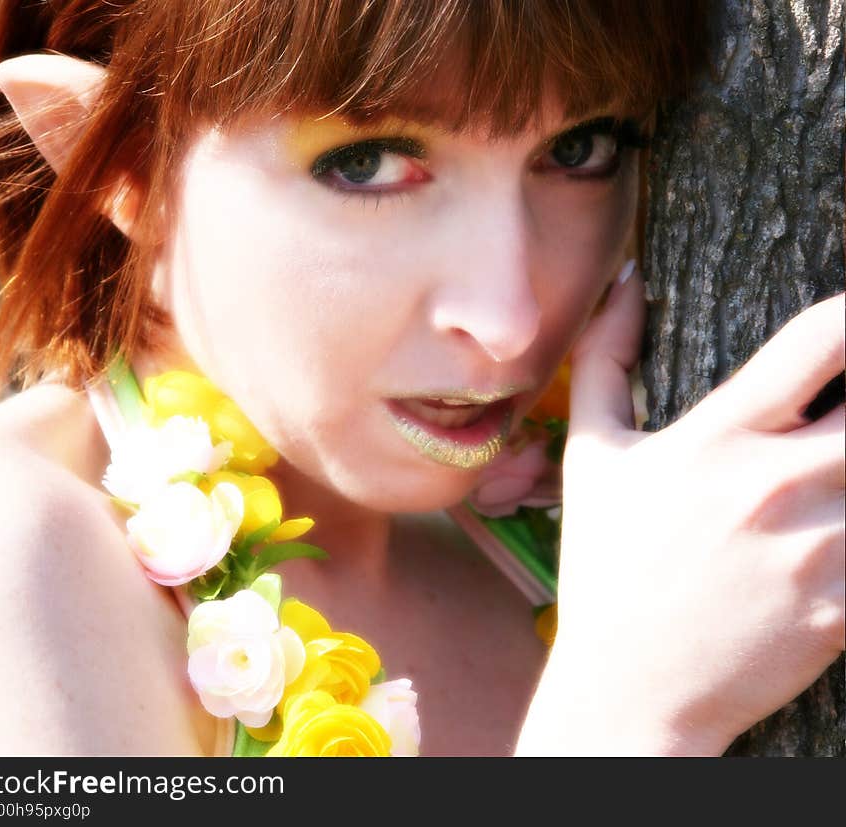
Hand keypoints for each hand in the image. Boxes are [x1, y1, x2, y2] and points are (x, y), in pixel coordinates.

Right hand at [516, 271, 843, 755]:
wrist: (629, 687)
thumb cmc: (606, 565)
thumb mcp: (590, 456)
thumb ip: (605, 360)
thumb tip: (625, 283)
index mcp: (719, 438)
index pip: (823, 339)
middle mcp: (778, 484)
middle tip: (841, 417)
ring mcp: (821, 549)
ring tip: (834, 471)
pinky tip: (835, 528)